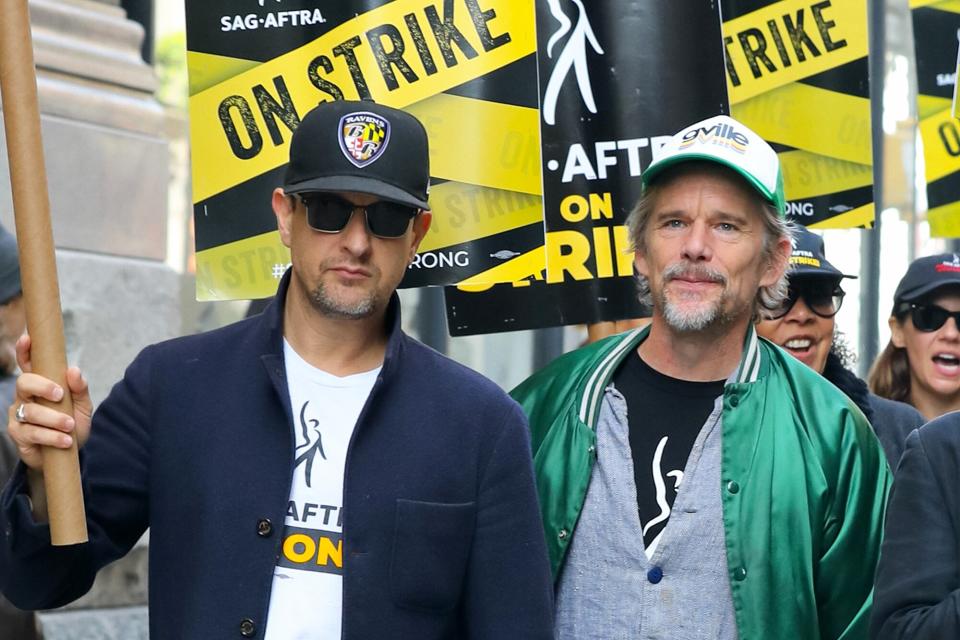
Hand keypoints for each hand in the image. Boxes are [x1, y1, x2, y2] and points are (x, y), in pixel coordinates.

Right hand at [7, 334, 92, 469]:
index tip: (27, 339)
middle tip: (60, 394)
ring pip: (30, 411)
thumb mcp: (82, 406)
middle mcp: (25, 397)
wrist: (69, 454)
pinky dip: (51, 436)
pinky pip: (31, 432)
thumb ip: (80, 389)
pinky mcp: (18, 434)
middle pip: (23, 383)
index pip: (28, 365)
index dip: (25, 351)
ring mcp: (19, 415)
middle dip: (41, 386)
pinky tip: (65, 440)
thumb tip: (74, 370)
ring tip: (69, 426)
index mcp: (41, 385)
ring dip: (53, 419)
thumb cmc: (73, 424)